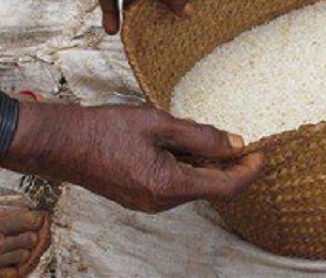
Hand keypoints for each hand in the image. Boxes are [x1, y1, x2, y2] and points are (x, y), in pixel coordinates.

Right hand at [11, 104, 264, 212]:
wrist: (63, 143)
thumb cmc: (105, 129)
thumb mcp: (158, 123)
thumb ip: (200, 135)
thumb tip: (234, 142)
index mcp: (168, 184)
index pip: (225, 187)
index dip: (249, 171)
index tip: (262, 153)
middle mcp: (161, 202)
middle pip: (211, 189)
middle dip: (231, 166)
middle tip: (242, 140)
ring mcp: (150, 203)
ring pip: (193, 187)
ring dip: (209, 166)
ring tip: (213, 137)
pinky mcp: (141, 197)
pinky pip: (176, 186)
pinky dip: (190, 168)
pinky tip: (188, 146)